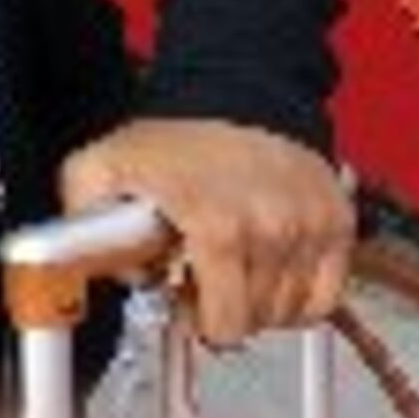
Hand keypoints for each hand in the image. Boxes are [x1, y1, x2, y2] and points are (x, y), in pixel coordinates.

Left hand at [57, 118, 353, 345]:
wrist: (234, 94)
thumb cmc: (174, 139)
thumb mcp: (101, 170)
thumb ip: (81, 225)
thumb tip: (95, 270)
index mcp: (217, 226)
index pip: (225, 323)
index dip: (199, 321)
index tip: (187, 302)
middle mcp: (271, 230)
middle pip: (255, 321)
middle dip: (226, 309)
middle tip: (207, 278)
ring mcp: (309, 228)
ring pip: (291, 312)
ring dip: (262, 301)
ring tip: (235, 266)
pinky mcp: (337, 224)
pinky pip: (325, 296)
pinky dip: (300, 295)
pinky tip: (271, 269)